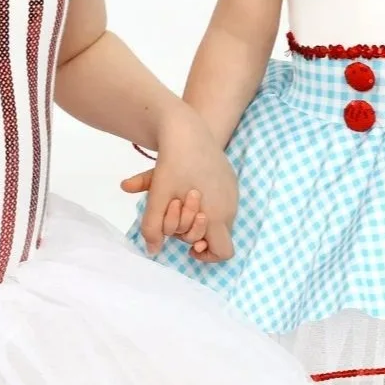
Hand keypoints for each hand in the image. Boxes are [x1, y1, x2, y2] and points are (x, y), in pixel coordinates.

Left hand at [120, 112, 237, 260]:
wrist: (188, 128)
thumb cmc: (173, 165)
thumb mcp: (158, 198)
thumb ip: (153, 227)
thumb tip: (152, 251)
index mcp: (216, 215)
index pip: (223, 252)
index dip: (207, 256)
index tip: (189, 247)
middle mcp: (230, 207)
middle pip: (217, 235)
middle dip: (195, 231)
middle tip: (177, 212)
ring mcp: (232, 193)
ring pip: (218, 219)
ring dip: (199, 217)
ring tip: (180, 198)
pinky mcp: (230, 181)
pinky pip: (221, 203)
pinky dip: (206, 204)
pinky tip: (189, 187)